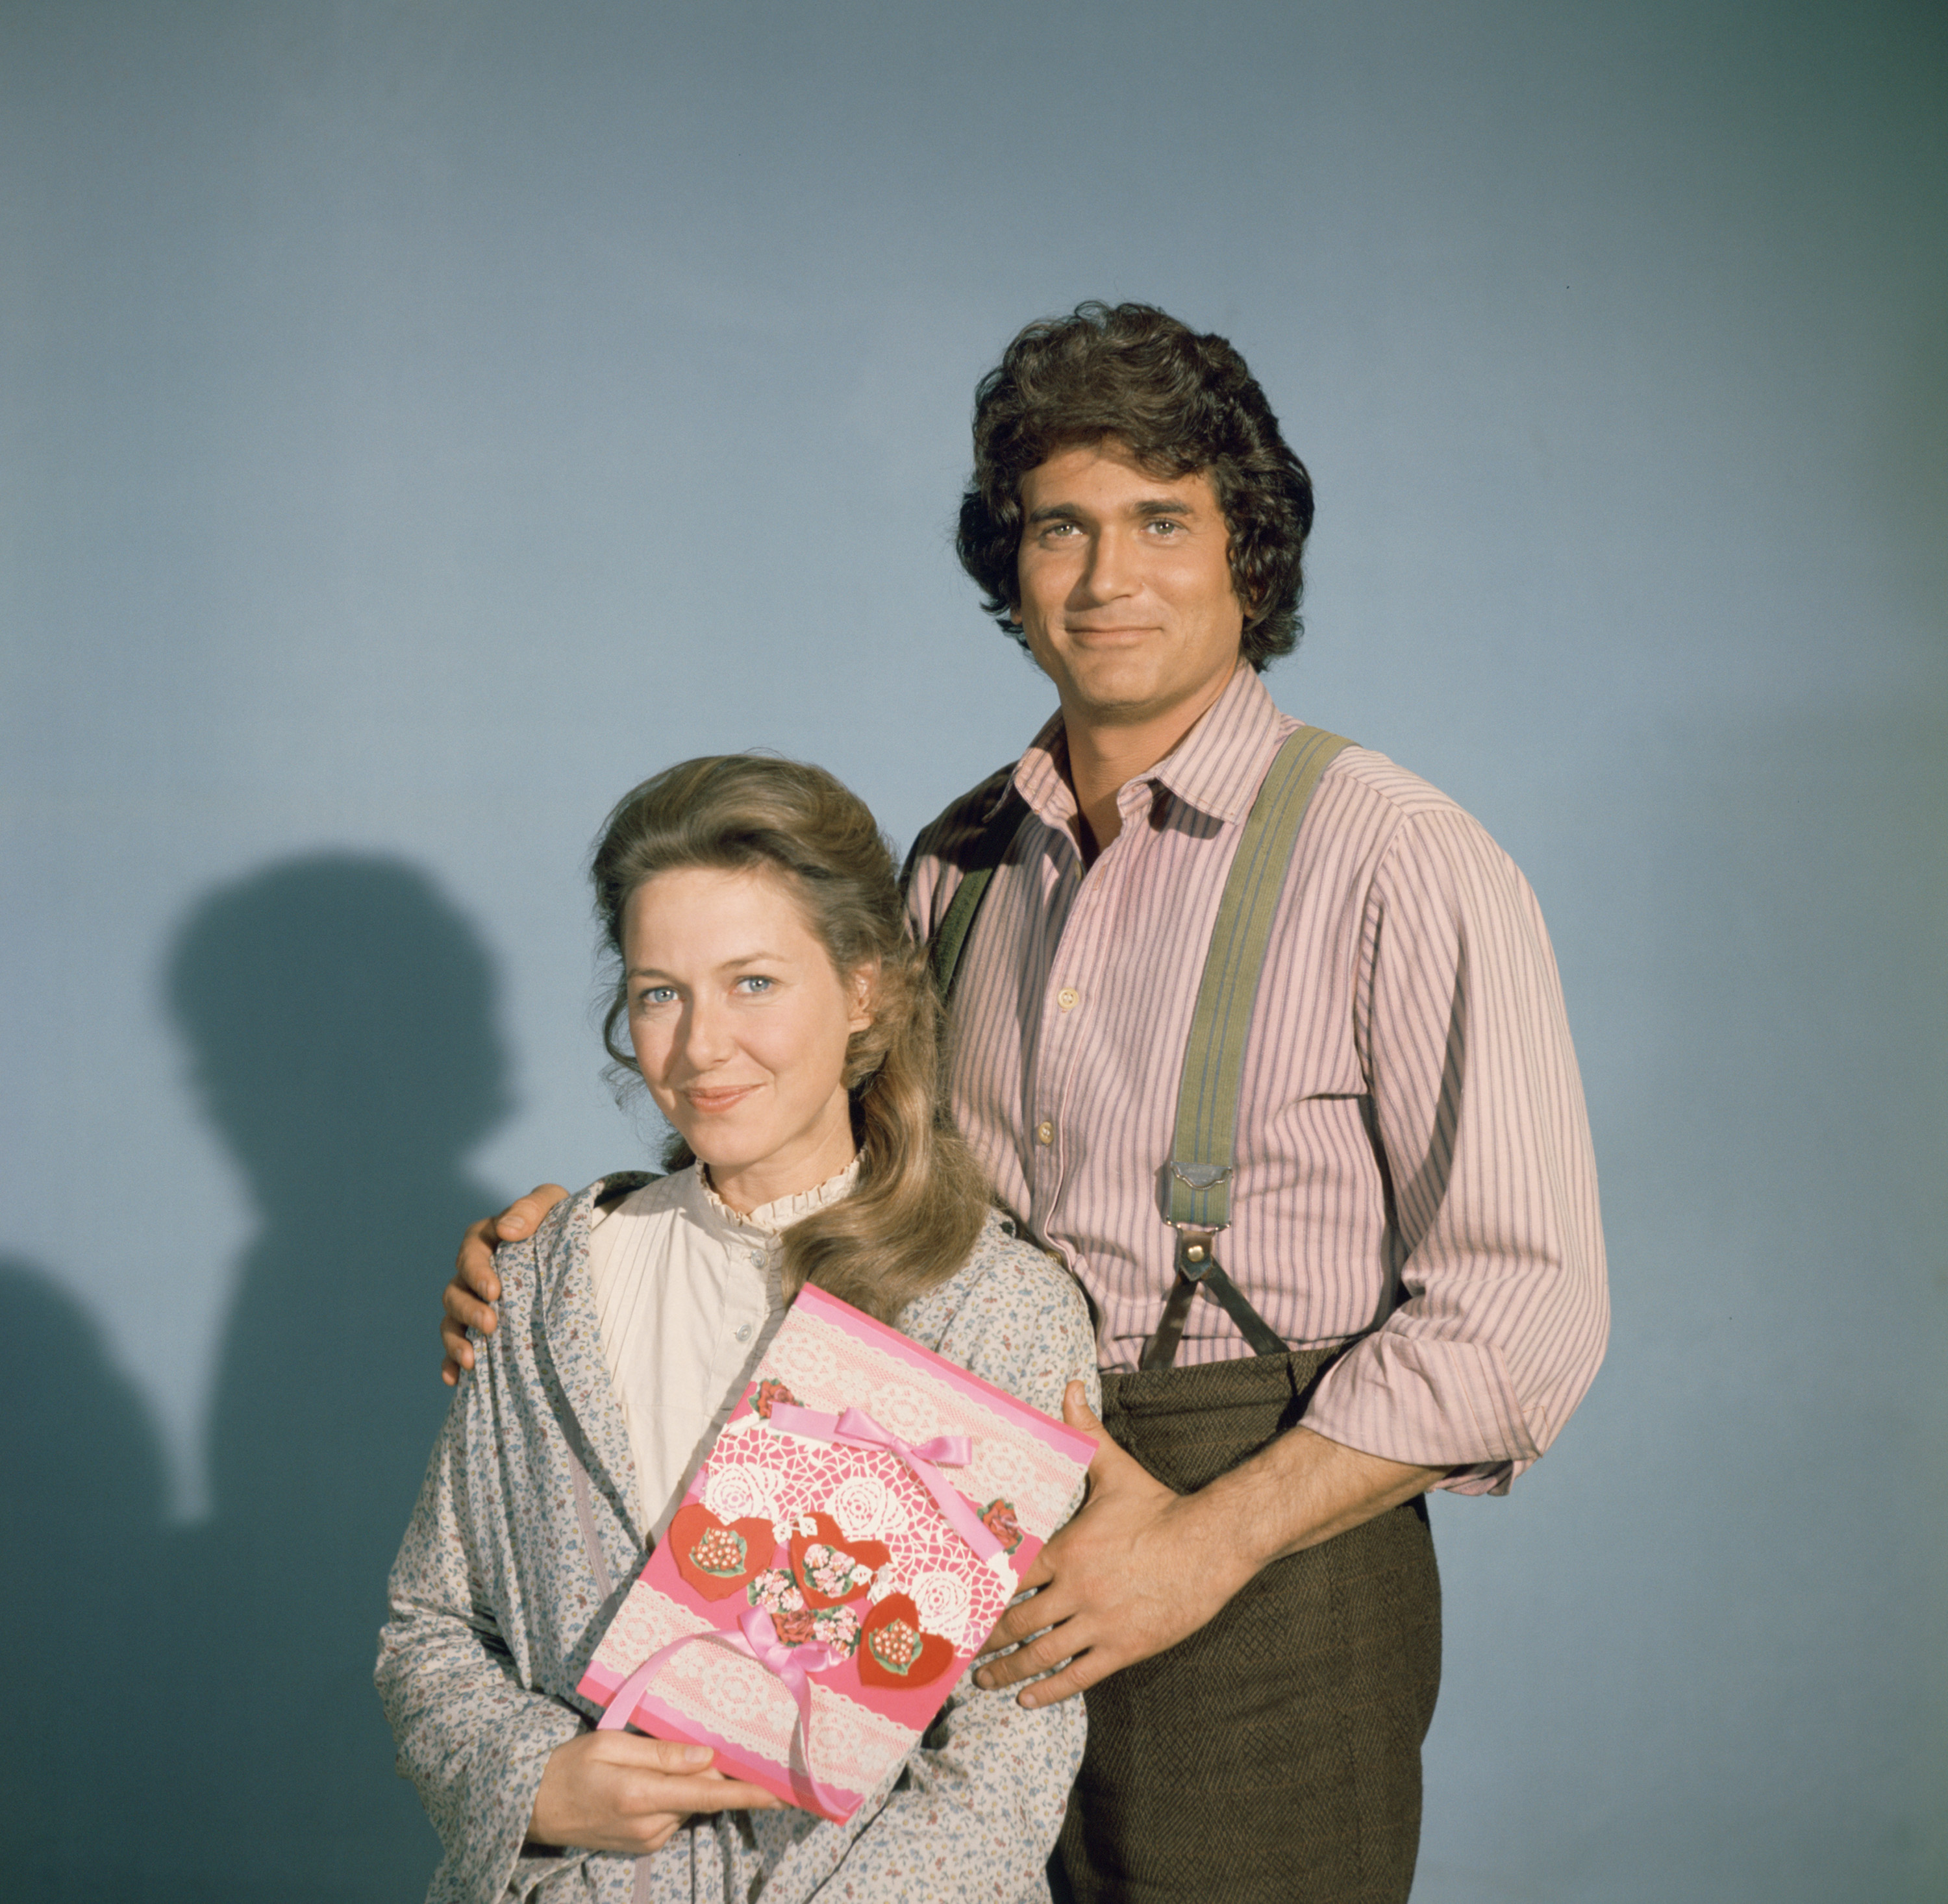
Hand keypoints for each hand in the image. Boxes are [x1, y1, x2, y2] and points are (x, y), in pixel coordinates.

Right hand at [439, 1184, 569, 1383]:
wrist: (579, 1246)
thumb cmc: (560, 1220)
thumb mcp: (553, 1203)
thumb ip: (531, 1207)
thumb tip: (506, 1230)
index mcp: (485, 1240)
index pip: (470, 1254)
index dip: (477, 1273)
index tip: (494, 1291)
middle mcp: (473, 1272)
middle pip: (455, 1292)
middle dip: (469, 1310)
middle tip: (490, 1325)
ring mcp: (475, 1301)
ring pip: (452, 1321)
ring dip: (457, 1341)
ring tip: (471, 1361)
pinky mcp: (481, 1326)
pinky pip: (459, 1345)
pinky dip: (452, 1361)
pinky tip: (455, 1379)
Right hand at [528, 1730, 777, 1854]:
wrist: (532, 1807)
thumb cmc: (569, 1766)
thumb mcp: (611, 1745)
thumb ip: (662, 1753)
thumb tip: (709, 1757)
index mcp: (642, 1796)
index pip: (709, 1796)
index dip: (748, 1794)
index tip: (781, 1794)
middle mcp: (650, 1826)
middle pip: (702, 1797)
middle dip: (714, 1773)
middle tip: (713, 1744)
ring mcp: (646, 1841)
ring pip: (689, 1805)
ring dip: (690, 1784)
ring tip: (659, 1760)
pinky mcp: (642, 1846)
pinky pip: (673, 1815)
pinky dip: (675, 1796)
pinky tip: (650, 1780)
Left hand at [972, 1382, 1256, 1708]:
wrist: (1212, 1544)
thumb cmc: (1159, 1507)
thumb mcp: (1116, 1469)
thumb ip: (1084, 1432)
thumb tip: (1070, 1387)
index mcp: (1066, 1549)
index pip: (1008, 1577)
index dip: (978, 1593)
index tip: (955, 1603)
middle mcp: (1076, 1589)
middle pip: (1016, 1622)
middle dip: (984, 1639)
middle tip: (958, 1650)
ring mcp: (1100, 1623)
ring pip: (1040, 1654)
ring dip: (1006, 1670)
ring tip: (983, 1680)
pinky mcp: (1124, 1648)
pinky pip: (1077, 1675)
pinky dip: (1048, 1689)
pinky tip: (1027, 1697)